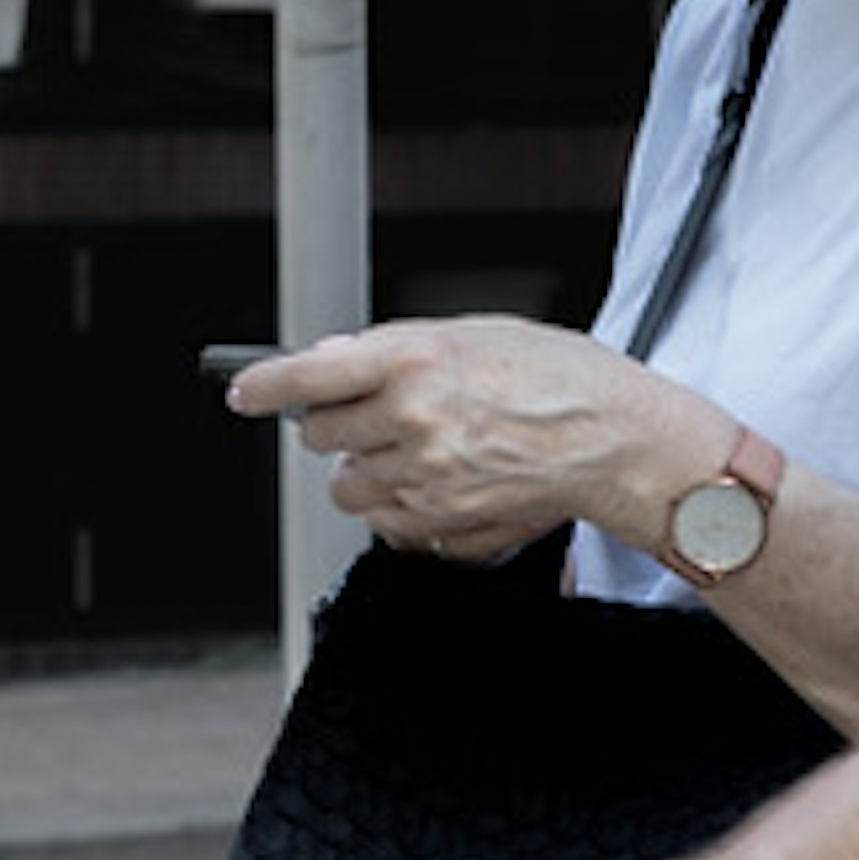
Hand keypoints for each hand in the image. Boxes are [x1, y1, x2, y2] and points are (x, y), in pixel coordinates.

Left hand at [229, 316, 688, 563]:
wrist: (614, 437)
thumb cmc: (555, 376)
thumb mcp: (471, 334)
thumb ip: (394, 350)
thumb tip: (332, 363)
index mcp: (414, 358)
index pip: (308, 374)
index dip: (264, 386)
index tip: (244, 392)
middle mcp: (413, 419)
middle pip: (322, 436)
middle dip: (338, 426)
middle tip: (376, 416)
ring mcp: (425, 477)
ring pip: (347, 486)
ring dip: (367, 470)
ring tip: (417, 452)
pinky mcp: (441, 524)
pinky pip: (383, 525)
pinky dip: (397, 508)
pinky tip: (438, 484)